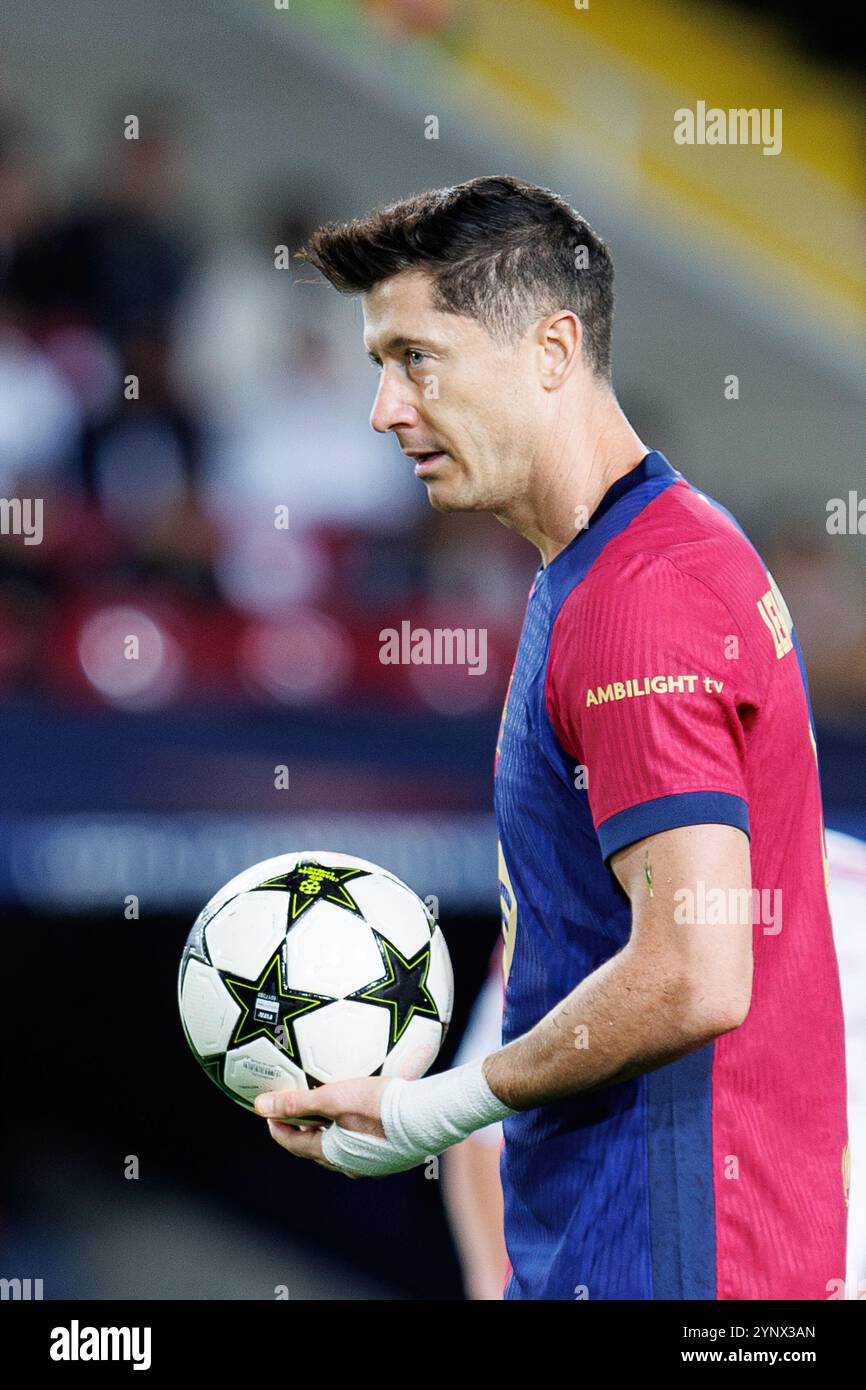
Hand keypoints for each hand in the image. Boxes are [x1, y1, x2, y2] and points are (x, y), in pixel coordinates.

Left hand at [254, 1076, 391, 1176]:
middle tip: (292, 1112)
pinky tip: (358, 1117)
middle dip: (300, 1131)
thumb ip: (296, 1102)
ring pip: (338, 1149)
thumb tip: (260, 1105)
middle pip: (314, 1149)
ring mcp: (371, 1164)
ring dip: (326, 1133)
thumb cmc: (379, 1106)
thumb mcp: (334, 1097)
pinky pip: (360, 1147)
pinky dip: (349, 1133)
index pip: (293, 1143)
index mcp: (331, 1153)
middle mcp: (348, 1165)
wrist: (426, 1117)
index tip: (268, 1113)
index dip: (277, 1128)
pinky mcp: (390, 1157)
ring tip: (324, 1112)